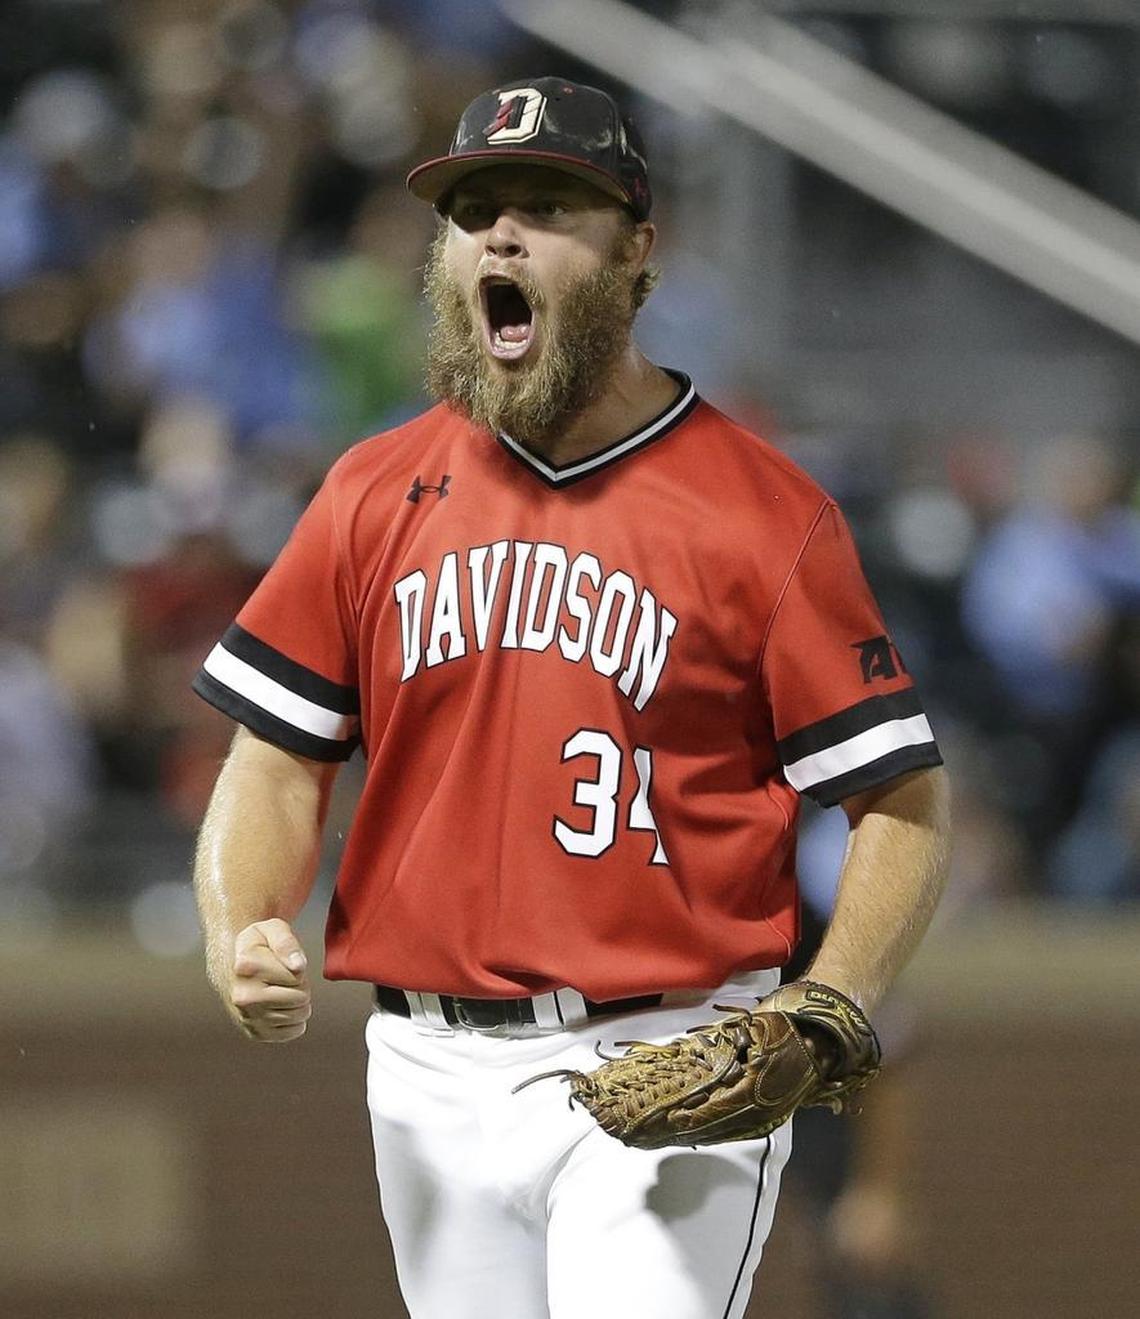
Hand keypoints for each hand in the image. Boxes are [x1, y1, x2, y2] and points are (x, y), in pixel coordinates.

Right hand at [228, 919, 311, 1042]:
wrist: (234, 966)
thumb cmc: (258, 946)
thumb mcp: (272, 929)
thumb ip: (286, 942)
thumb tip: (298, 966)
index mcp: (245, 966)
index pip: (298, 976)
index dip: (296, 967)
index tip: (280, 961)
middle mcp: (242, 995)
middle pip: (301, 998)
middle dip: (300, 986)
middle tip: (283, 977)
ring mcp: (247, 1017)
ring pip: (300, 1015)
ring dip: (297, 1002)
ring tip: (280, 989)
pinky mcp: (255, 1033)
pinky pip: (294, 1031)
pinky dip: (295, 1020)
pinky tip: (281, 1006)